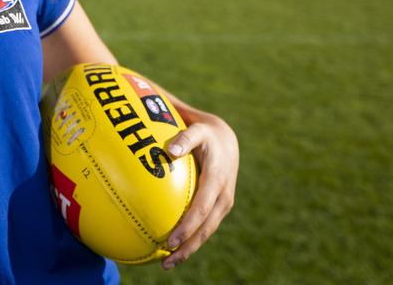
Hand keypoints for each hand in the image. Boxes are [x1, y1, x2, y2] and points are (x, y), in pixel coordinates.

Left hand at [161, 110, 238, 269]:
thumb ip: (184, 138)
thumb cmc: (205, 133)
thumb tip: (170, 151)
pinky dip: (191, 239)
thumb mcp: (197, 129)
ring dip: (189, 249)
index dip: (187, 226)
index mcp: (217, 181)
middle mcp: (223, 197)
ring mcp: (222, 204)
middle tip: (166, 261)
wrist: (226, 139)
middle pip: (205, 229)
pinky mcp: (218, 207)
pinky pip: (205, 226)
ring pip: (206, 232)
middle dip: (187, 247)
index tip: (170, 240)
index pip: (201, 209)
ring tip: (167, 263)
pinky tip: (172, 247)